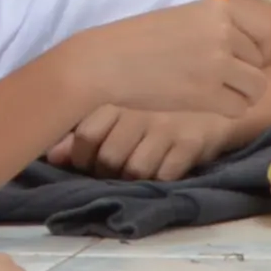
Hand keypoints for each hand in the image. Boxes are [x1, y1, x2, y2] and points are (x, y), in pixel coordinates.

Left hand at [50, 99, 243, 181]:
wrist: (218, 93)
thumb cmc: (161, 105)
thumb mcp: (123, 111)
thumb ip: (85, 132)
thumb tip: (52, 156)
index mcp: (120, 97)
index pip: (85, 135)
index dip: (80, 157)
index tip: (86, 162)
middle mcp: (140, 110)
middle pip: (109, 158)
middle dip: (107, 172)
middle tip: (114, 170)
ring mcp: (167, 126)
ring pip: (135, 170)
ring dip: (134, 178)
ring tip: (140, 168)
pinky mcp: (191, 141)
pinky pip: (165, 174)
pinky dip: (161, 178)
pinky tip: (163, 167)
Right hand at [53, 0, 270, 134]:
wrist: (104, 62)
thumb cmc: (136, 41)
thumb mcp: (181, 18)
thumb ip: (213, 27)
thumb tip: (246, 50)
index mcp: (217, 9)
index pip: (264, 34)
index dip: (253, 51)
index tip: (236, 60)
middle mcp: (223, 32)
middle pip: (259, 63)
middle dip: (242, 75)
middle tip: (214, 80)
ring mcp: (217, 63)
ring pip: (256, 88)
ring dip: (239, 95)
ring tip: (214, 95)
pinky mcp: (207, 93)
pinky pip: (238, 108)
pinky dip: (225, 111)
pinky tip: (204, 105)